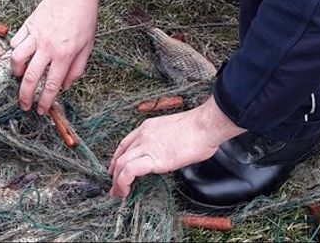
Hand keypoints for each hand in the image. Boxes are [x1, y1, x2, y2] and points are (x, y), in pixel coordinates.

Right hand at [11, 0, 103, 114]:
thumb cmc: (84, 20)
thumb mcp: (88, 47)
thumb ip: (77, 69)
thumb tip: (65, 86)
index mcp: (65, 55)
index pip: (52, 85)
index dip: (45, 101)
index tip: (41, 110)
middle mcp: (48, 47)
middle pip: (30, 77)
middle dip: (25, 96)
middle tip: (24, 104)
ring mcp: (36, 35)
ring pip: (16, 59)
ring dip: (16, 72)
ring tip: (20, 76)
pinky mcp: (29, 24)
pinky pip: (16, 41)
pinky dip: (15, 50)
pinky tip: (20, 54)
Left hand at [108, 96, 244, 197]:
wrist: (205, 126)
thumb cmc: (198, 129)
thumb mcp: (174, 132)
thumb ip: (165, 143)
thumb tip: (168, 154)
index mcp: (148, 127)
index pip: (125, 143)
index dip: (117, 158)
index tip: (116, 169)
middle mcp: (143, 135)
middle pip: (120, 155)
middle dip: (114, 173)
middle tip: (114, 187)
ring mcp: (146, 146)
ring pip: (121, 164)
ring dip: (117, 182)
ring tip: (119, 193)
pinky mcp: (153, 158)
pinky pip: (129, 171)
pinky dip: (123, 183)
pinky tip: (126, 191)